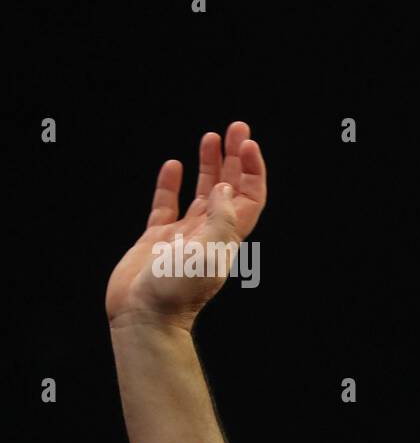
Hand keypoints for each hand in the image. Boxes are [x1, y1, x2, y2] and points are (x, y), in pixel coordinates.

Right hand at [106, 121, 267, 330]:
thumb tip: (227, 189)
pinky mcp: (156, 238)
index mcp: (228, 237)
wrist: (143, 315)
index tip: (247, 143)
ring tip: (210, 137)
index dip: (252, 170)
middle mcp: (209, 233)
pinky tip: (173, 165)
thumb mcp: (209, 253)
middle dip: (234, 158)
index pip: (250, 197)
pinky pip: (166, 205)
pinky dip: (170, 184)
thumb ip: (222, 219)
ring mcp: (183, 235)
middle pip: (229, 188)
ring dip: (208, 165)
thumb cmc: (177, 291)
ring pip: (200, 192)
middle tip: (237, 127)